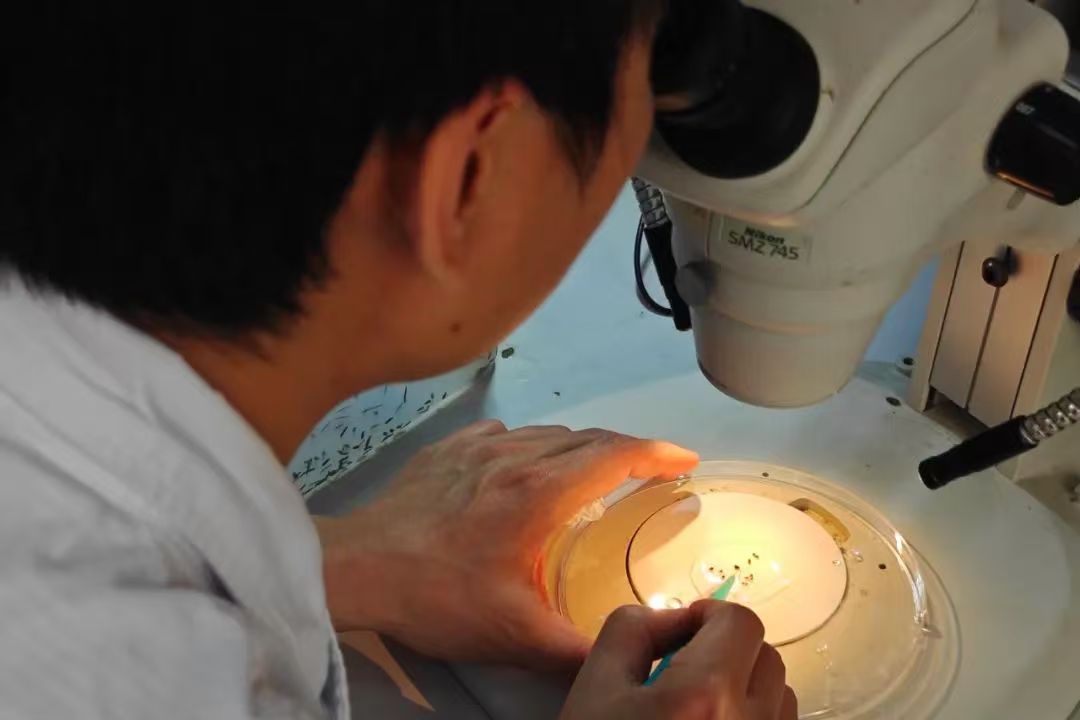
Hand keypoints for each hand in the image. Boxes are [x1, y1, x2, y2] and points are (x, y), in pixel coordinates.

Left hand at [316, 420, 697, 670]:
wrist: (360, 568)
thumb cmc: (436, 595)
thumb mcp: (514, 634)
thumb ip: (575, 649)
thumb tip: (618, 661)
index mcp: (542, 493)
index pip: (617, 455)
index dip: (659, 453)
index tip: (684, 460)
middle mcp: (516, 457)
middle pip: (589, 438)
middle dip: (628, 450)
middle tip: (649, 474)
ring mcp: (479, 448)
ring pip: (549, 433)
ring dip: (581, 448)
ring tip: (594, 474)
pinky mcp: (449, 450)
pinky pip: (506, 433)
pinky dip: (532, 444)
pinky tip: (526, 464)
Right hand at [560, 601, 796, 719]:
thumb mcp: (593, 687)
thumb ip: (632, 630)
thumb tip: (675, 619)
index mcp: (705, 695)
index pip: (741, 623)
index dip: (711, 616)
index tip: (684, 631)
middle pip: (767, 657)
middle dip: (730, 651)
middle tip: (686, 671)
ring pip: (779, 698)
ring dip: (747, 689)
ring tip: (699, 712)